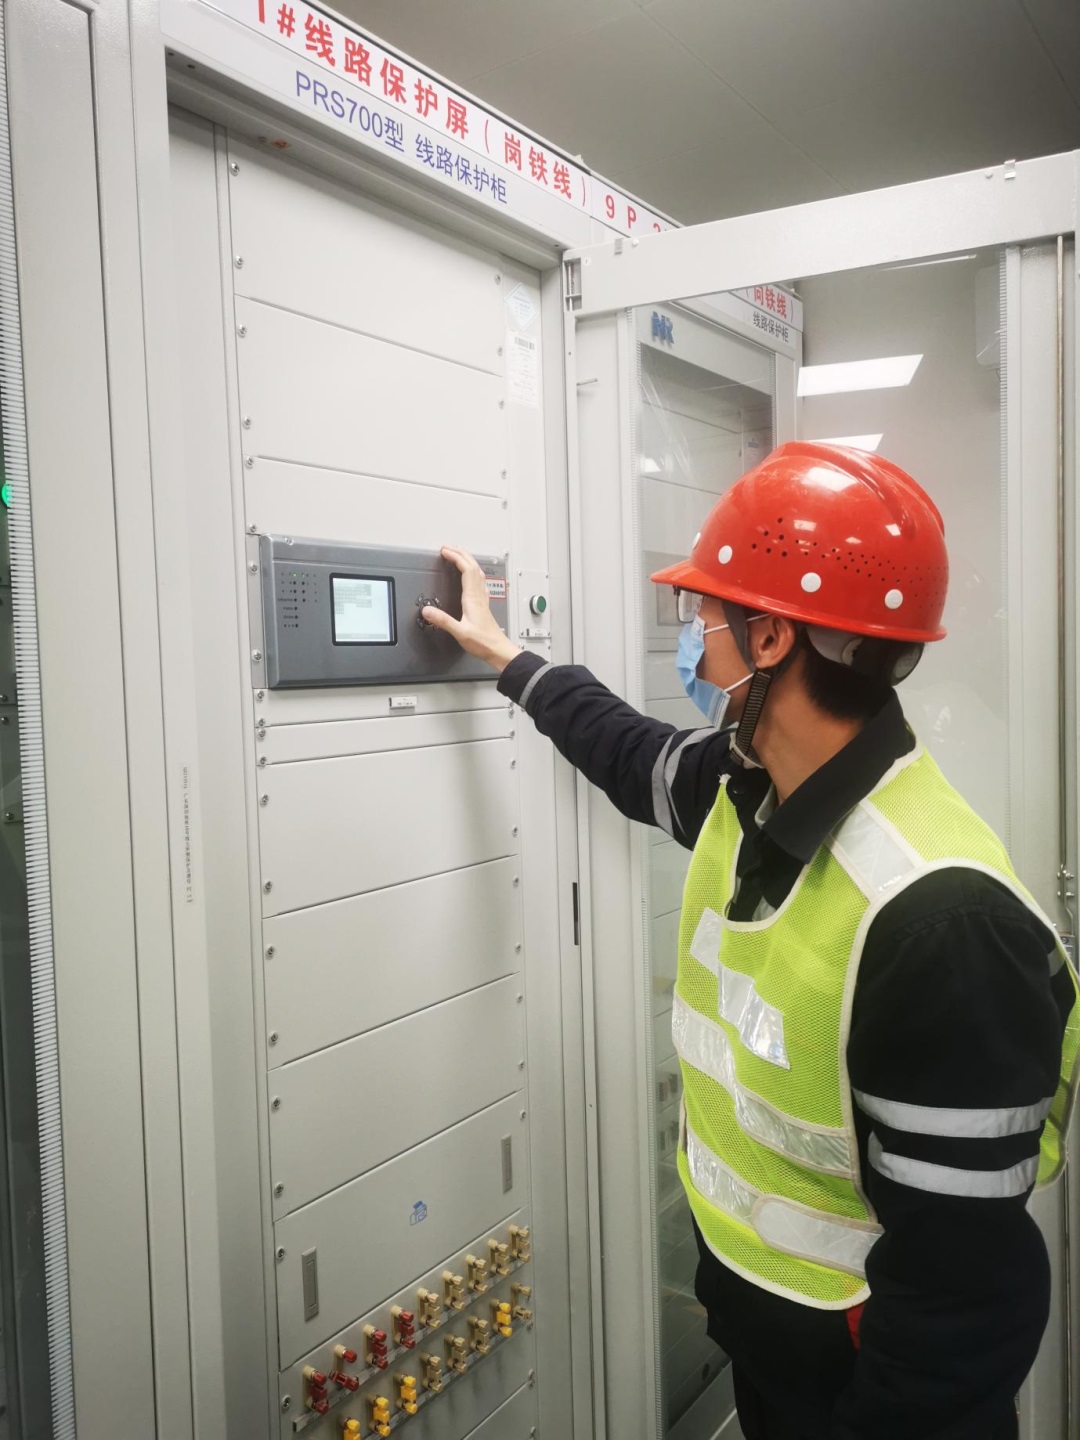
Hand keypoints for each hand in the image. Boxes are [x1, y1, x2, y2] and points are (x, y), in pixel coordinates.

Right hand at [423, 546, 521, 673]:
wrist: (499, 650)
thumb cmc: (483, 642)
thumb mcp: (460, 632)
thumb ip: (443, 621)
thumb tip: (427, 611)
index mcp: (472, 598)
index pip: (466, 570)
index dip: (456, 557)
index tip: (445, 551)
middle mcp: (479, 596)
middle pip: (473, 567)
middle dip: (461, 554)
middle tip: (449, 548)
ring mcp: (483, 600)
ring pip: (477, 573)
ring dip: (468, 561)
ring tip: (459, 555)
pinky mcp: (483, 606)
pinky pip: (479, 582)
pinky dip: (473, 573)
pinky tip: (472, 576)